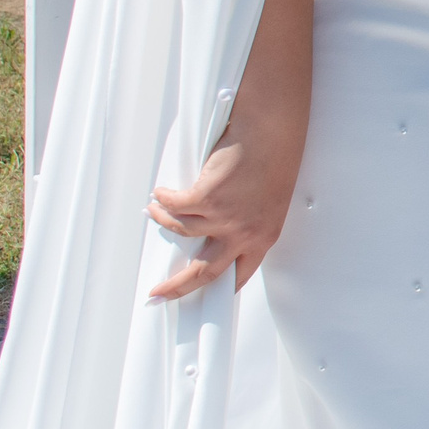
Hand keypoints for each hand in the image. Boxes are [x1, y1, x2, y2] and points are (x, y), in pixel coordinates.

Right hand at [146, 108, 305, 300]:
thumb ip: (246, 222)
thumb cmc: (273, 159)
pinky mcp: (207, 198)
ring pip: (181, 230)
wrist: (272, 131)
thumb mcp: (267, 201)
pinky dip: (163, 199)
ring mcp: (224, 218)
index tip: (198, 298)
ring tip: (155, 210)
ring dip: (163, 220)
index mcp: (263, 238)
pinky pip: (175, 205)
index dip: (217, 288)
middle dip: (176, 287)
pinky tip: (160, 193)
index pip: (239, 275)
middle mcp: (244, 234)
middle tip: (156, 295)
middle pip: (204, 272)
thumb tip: (212, 234)